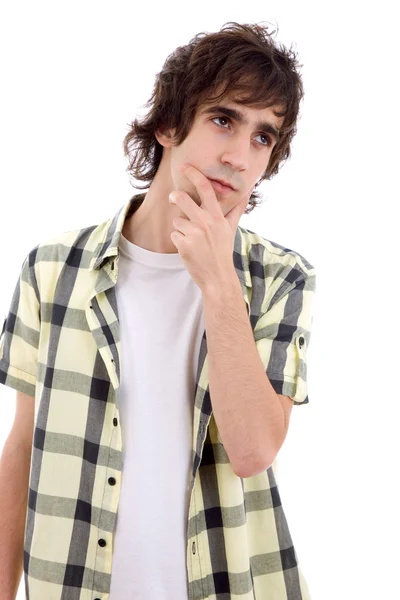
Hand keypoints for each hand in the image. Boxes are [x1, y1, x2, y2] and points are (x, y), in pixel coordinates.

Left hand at [169, 163, 249, 290]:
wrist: (217, 276)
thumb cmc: (223, 251)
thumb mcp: (231, 228)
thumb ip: (236, 209)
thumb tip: (247, 192)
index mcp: (217, 217)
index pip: (206, 189)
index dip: (194, 175)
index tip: (185, 166)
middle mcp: (206, 223)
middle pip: (182, 199)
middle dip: (175, 197)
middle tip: (173, 197)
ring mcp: (194, 234)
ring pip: (177, 220)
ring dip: (181, 229)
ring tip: (193, 240)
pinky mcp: (184, 245)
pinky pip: (174, 235)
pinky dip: (179, 241)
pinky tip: (189, 249)